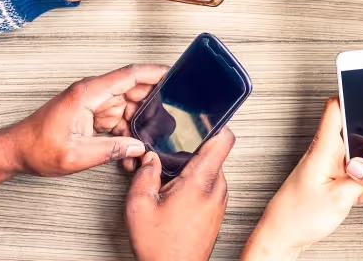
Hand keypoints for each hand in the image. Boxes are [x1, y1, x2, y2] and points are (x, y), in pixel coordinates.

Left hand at [7, 64, 168, 176]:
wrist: (16, 152)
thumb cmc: (37, 149)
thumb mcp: (77, 155)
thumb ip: (112, 150)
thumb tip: (139, 146)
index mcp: (88, 93)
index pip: (128, 75)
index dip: (154, 72)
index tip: (174, 73)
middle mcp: (92, 93)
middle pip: (133, 90)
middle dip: (152, 105)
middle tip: (168, 122)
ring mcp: (93, 103)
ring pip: (129, 106)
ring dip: (139, 124)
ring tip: (145, 144)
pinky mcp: (92, 114)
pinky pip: (118, 118)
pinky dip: (127, 132)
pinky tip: (130, 149)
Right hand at [126, 128, 235, 260]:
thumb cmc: (162, 246)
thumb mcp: (139, 206)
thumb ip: (144, 175)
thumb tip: (149, 158)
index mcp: (200, 181)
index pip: (223, 140)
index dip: (216, 123)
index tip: (203, 116)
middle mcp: (216, 188)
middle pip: (211, 153)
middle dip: (190, 149)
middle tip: (168, 154)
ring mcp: (219, 199)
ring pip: (209, 169)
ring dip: (190, 167)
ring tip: (167, 178)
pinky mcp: (217, 209)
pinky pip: (208, 184)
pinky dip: (193, 182)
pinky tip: (173, 193)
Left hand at [241, 98, 362, 259]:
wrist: (279, 240)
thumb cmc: (296, 219)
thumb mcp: (339, 196)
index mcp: (322, 149)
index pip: (335, 109)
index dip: (351, 93)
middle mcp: (324, 154)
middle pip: (352, 130)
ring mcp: (327, 168)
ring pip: (356, 154)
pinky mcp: (330, 182)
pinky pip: (354, 173)